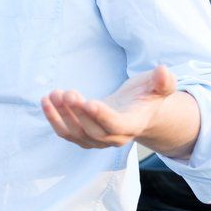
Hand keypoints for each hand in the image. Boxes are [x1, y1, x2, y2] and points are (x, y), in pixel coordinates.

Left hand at [41, 65, 177, 148]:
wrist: (135, 110)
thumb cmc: (146, 96)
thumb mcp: (157, 87)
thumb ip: (162, 82)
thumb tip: (164, 70)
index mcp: (133, 124)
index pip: (116, 126)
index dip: (102, 116)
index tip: (88, 102)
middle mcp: (114, 137)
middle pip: (93, 131)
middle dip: (78, 113)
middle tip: (67, 93)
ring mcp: (97, 140)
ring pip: (76, 133)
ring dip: (62, 115)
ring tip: (54, 94)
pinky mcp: (82, 137)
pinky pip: (65, 132)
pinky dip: (53, 119)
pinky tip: (45, 101)